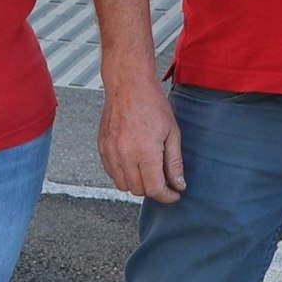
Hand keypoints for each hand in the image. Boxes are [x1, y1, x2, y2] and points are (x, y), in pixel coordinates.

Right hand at [97, 77, 184, 201]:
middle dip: (153, 189)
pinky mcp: (102, 148)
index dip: (167, 196)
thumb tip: (178, 184)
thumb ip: (174, 162)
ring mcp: (110, 152)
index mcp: (145, 152)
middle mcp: (125, 155)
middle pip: (138, 190)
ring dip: (137, 183)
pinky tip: (134, 162)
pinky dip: (123, 174)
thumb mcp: (172, 133)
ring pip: (123, 185)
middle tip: (164, 180)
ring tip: (148, 170)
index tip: (174, 194)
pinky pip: (112, 173)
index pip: (155, 189)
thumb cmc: (152, 104)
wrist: (128, 85)